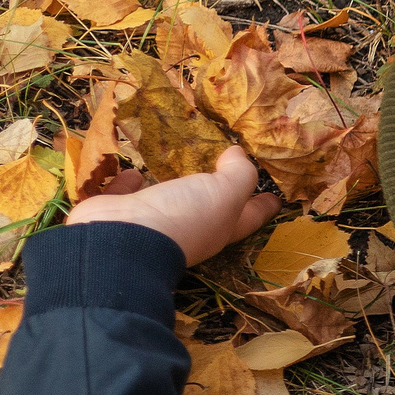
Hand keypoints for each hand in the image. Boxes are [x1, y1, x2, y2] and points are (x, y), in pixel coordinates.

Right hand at [62, 147, 274, 267]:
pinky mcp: (117, 214)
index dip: (265, 206)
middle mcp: (188, 228)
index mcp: (219, 228)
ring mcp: (151, 223)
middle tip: (223, 170)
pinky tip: (132, 170)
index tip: (277, 198)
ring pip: (165, 200)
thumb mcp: (225, 193)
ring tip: (175, 164)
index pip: (250, 216)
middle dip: (218, 194)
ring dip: (170, 184)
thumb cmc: (183, 216)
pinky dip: (128, 182)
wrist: (120, 239)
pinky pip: (125, 194)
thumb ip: (238, 174)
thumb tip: (240, 154)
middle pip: (209, 209)